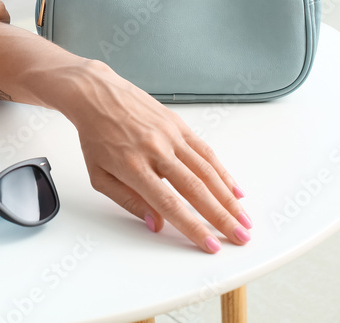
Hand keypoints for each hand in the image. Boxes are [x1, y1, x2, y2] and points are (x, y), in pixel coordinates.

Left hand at [66, 61, 251, 252]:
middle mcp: (155, 150)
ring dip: (228, 198)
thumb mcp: (99, 175)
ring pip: (207, 171)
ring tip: (243, 219)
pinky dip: (222, 172)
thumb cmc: (95, 136)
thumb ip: (127, 201)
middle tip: (240, 237)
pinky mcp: (178, 125)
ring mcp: (170, 136)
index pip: (169, 203)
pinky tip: (234, 189)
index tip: (210, 244)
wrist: (96, 95)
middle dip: (221, 218)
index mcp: (133, 167)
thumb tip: (156, 224)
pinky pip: (206, 151)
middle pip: (196, 190)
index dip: (192, 227)